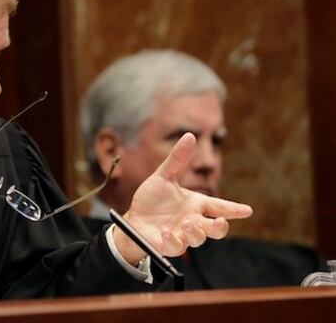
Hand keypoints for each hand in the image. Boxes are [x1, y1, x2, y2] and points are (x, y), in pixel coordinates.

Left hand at [113, 133, 252, 263]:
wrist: (134, 218)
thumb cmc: (151, 199)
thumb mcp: (163, 177)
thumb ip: (177, 160)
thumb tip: (190, 135)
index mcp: (196, 204)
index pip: (220, 206)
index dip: (234, 209)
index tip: (248, 210)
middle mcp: (194, 220)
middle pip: (216, 228)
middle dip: (220, 227)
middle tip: (220, 222)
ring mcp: (183, 234)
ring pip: (199, 239)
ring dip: (196, 232)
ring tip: (186, 224)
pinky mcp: (170, 245)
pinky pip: (177, 247)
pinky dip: (173, 240)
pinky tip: (166, 232)